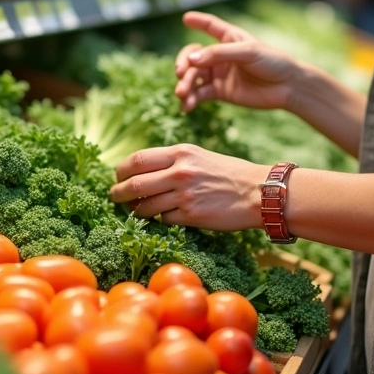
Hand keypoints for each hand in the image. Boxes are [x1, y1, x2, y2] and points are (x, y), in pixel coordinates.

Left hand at [109, 144, 270, 231]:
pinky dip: (157, 221)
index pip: (137, 160)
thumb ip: (173, 161)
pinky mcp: (191, 216)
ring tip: (133, 211)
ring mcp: (185, 195)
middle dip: (118, 193)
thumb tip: (143, 171)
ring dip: (134, 210)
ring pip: (145, 206)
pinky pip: (163, 220)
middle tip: (114, 197)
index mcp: (180, 153)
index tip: (118, 178)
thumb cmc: (229, 173)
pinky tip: (158, 219)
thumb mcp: (199, 156)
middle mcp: (180, 172)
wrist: (259, 192)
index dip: (121, 171)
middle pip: (134, 184)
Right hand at [175, 11, 307, 111]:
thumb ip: (218, 54)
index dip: (198, 21)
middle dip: (183, 64)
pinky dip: (191, 100)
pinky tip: (186, 107)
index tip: (185, 17)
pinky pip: (200, 95)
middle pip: (193, 56)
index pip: (211, 26)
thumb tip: (191, 59)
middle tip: (180, 73)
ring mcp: (219, 75)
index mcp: (230, 38)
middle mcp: (221, 56)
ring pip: (193, 77)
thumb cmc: (273, 62)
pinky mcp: (221, 93)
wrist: (288, 88)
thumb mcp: (247, 52)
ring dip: (185, 85)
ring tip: (182, 94)